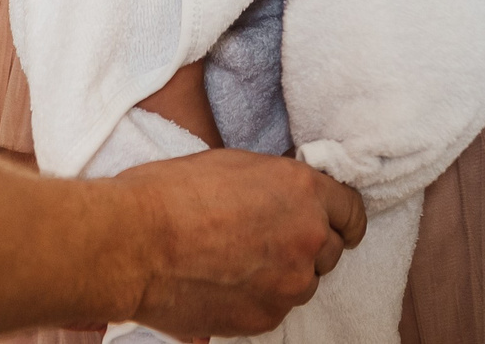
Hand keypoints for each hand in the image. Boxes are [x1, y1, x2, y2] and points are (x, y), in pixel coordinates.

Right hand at [116, 150, 366, 340]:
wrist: (132, 244)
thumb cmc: (170, 194)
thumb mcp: (233, 166)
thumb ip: (274, 186)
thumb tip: (285, 201)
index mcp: (302, 191)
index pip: (351, 211)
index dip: (340, 218)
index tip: (333, 224)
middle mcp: (306, 238)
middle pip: (330, 251)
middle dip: (306, 245)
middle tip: (266, 240)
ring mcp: (288, 285)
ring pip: (303, 283)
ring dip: (283, 275)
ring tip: (238, 263)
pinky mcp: (264, 318)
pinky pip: (275, 308)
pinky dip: (258, 298)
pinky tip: (223, 283)